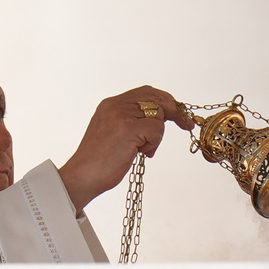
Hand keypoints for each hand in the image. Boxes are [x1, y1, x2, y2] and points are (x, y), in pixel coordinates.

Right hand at [59, 86, 194, 213]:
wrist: (82, 176)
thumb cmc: (98, 162)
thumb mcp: (113, 133)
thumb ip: (130, 122)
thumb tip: (158, 119)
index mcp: (110, 104)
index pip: (145, 92)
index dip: (164, 101)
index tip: (177, 113)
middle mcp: (115, 105)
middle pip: (156, 98)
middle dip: (175, 111)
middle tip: (186, 124)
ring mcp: (121, 115)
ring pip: (158, 116)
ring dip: (156, 136)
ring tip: (142, 150)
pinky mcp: (128, 129)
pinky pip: (157, 130)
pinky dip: (154, 143)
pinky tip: (141, 153)